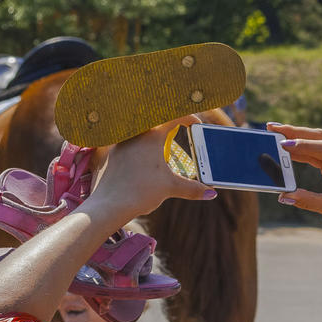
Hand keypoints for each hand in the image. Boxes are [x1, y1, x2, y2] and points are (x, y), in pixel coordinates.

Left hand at [86, 116, 215, 219]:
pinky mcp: (111, 155)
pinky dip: (137, 147)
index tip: (195, 125)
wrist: (110, 205)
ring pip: (140, 132)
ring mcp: (121, 143)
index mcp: (152, 136)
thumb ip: (193, 189)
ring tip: (160, 148)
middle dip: (169, 125)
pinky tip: (140, 161)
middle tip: (179, 131)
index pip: (175, 117)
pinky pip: (127, 143)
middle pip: (156, 122)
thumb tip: (210, 193)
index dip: (188, 118)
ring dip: (152, 136)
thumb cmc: (140, 192)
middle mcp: (135, 135)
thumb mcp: (170, 188)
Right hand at [267, 123, 321, 234]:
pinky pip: (317, 151)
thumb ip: (307, 200)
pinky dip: (301, 148)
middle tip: (272, 128)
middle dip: (295, 132)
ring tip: (275, 132)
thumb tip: (283, 196)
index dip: (304, 146)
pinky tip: (286, 148)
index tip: (284, 145)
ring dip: (296, 136)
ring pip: (317, 141)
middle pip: (319, 137)